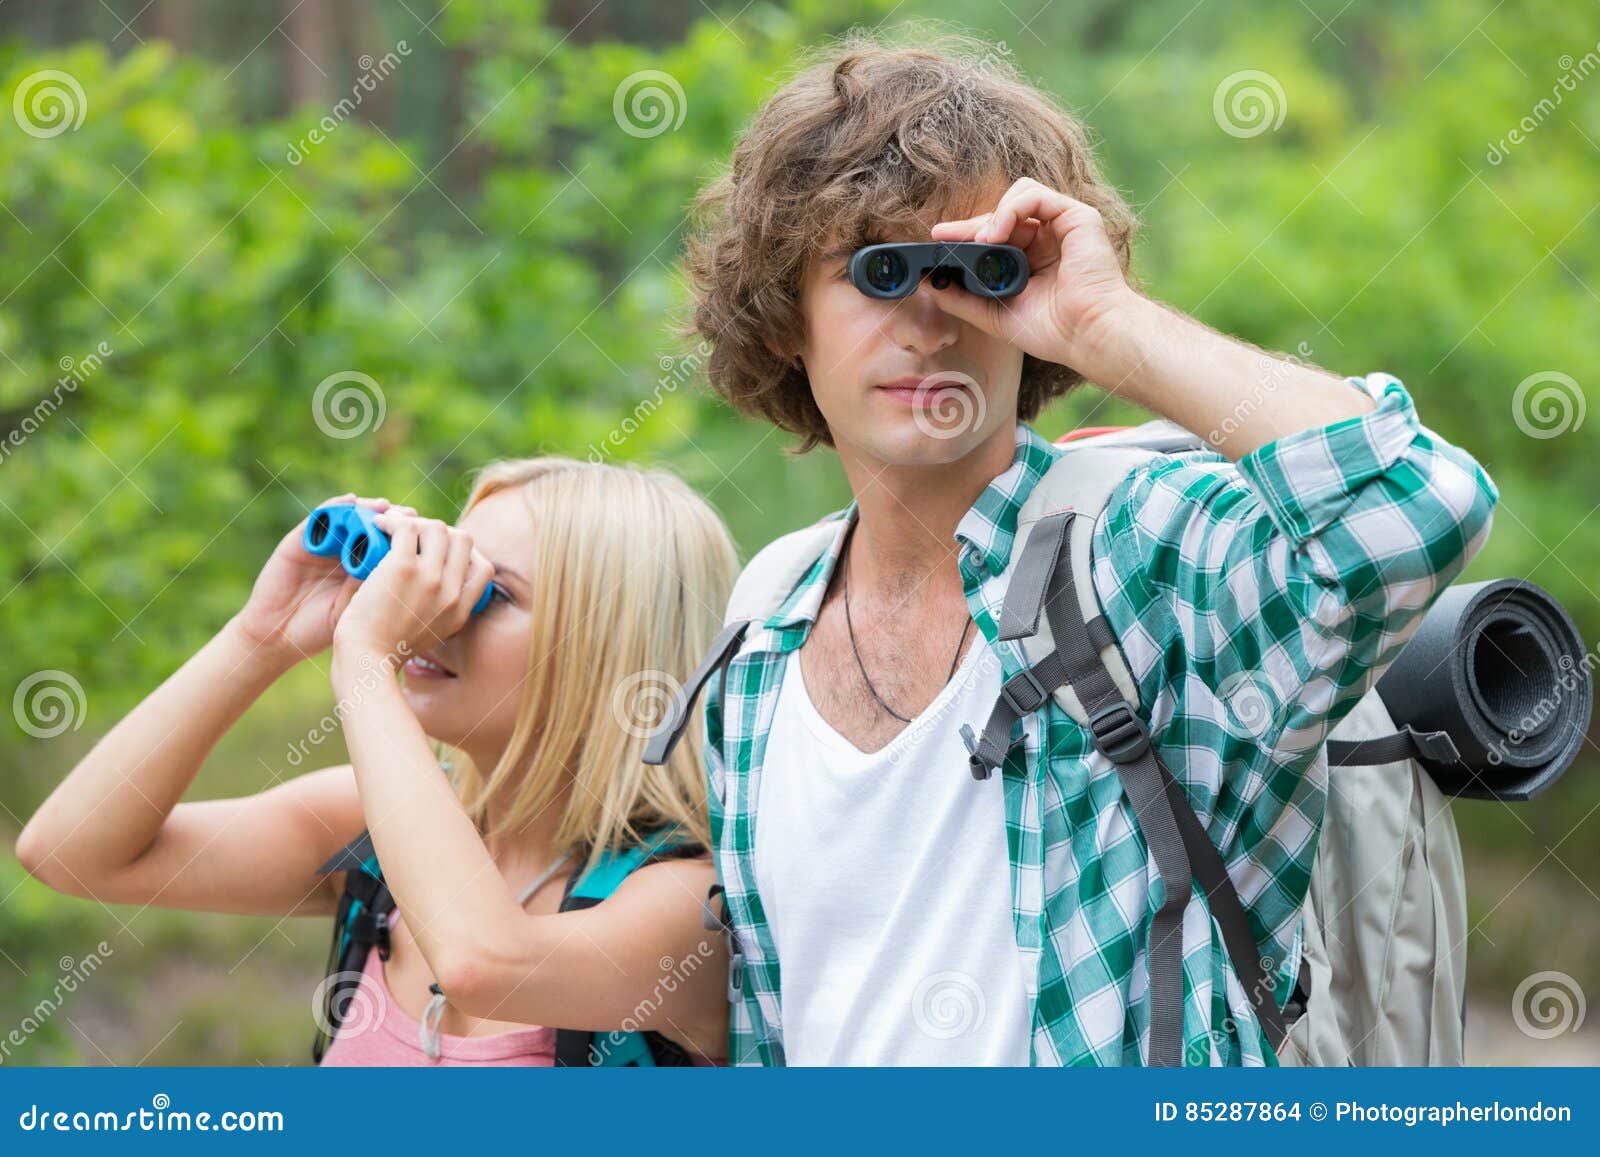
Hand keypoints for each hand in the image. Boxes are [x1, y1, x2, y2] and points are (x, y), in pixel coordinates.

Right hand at [235, 494, 415, 660]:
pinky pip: (319, 517)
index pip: (393, 546)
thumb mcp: (362, 608)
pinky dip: (335, 506)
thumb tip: (416, 566)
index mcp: (365, 570)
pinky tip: (350, 502)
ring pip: (351, 516)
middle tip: (411, 517)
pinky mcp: (299, 541)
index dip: (411, 538)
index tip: (430, 536)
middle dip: (396, 519)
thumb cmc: (323, 629)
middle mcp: (346, 553)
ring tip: (384, 507)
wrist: (279, 638)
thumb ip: (383, 587)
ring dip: (369, 508)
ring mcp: (323, 545)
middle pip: (376, 526)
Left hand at [331, 512, 493, 661]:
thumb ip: (440, 611)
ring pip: (438, 527)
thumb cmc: (386, 650)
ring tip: (393, 529)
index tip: (440, 553)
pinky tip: (379, 526)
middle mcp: (451, 593)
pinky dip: (392, 521)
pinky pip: (407, 527)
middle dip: (440, 531)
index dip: (464, 554)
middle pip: (464, 540)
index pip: (484, 568)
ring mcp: (430, 579)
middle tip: (414, 536)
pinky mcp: (403, 568)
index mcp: (460, 611)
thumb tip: (438, 587)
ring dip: (416, 522)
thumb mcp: (429, 634)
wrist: (366, 660)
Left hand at [929, 177, 1143, 375]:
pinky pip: (1035, 195)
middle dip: (968, 226)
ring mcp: (1062, 225)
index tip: (936, 242)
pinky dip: (1010, 209)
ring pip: (1017, 196)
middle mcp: (1047, 238)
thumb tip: (929, 283)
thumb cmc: (1053, 331)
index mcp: (1032, 259)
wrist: (1087, 336)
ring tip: (980, 243)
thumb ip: (962, 299)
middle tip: (943, 237)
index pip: (993, 234)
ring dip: (991, 216)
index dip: (964, 236)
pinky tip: (997, 235)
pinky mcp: (1076, 216)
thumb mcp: (994, 314)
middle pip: (1000, 215)